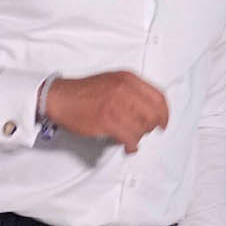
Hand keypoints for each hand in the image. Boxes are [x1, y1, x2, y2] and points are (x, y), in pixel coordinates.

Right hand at [43, 71, 168, 153]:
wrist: (61, 97)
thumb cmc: (83, 92)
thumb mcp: (112, 81)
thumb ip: (132, 91)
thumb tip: (148, 108)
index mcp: (127, 78)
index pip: (158, 96)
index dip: (164, 113)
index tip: (163, 122)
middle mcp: (124, 89)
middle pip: (153, 114)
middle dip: (151, 127)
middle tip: (146, 132)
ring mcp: (116, 104)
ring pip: (142, 127)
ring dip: (139, 137)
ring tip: (132, 139)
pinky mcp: (107, 120)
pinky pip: (129, 137)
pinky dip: (131, 145)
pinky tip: (128, 146)